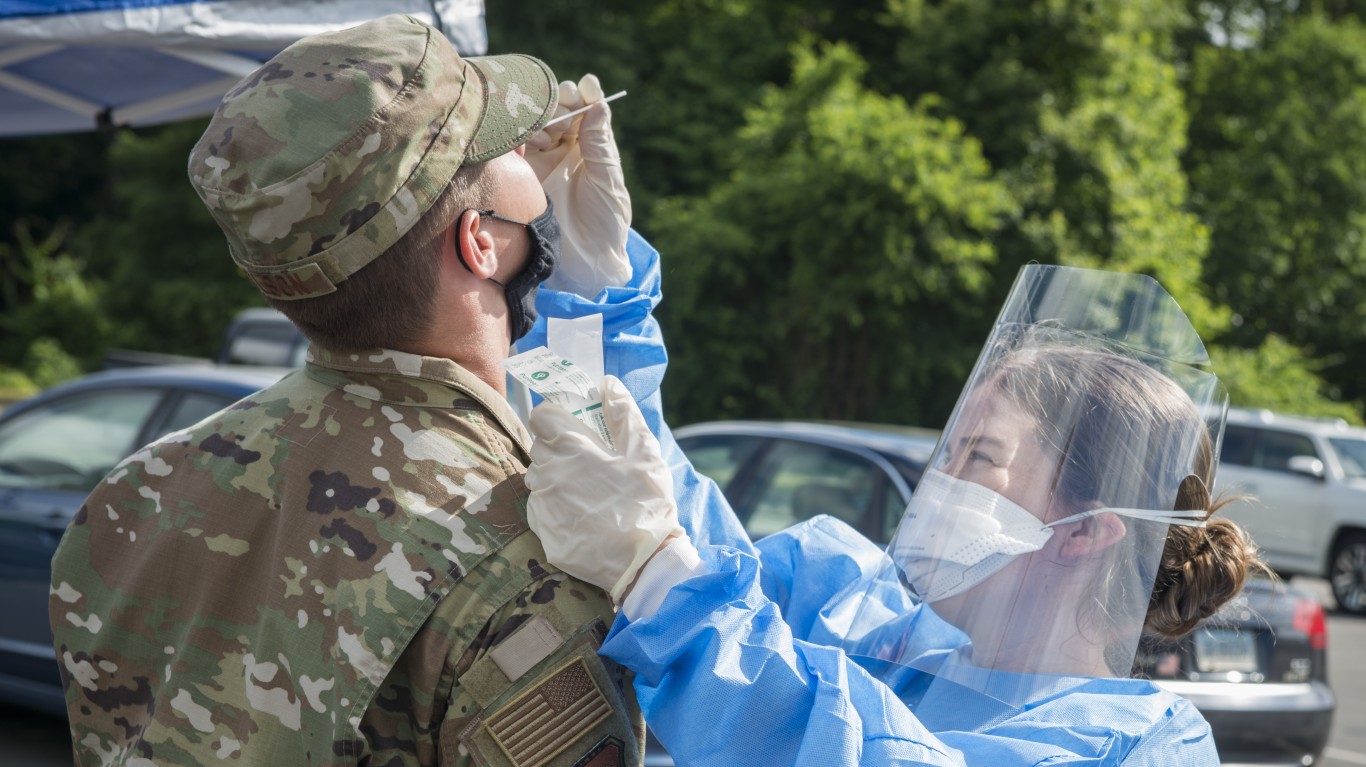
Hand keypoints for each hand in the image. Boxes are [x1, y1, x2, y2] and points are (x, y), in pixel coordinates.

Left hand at [524, 375, 680, 601]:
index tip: (575, 426)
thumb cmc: (646, 503)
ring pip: (539, 477)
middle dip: (559, 446)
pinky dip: (556, 506)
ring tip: (588, 490)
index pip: (541, 415)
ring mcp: (542, 504)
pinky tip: (583, 515)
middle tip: (590, 461)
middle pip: (540, 445)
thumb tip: (607, 383)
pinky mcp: (542, 532)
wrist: (642, 564)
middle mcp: (548, 473)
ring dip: (556, 476)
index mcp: (571, 448)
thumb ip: (623, 413)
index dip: (558, 417)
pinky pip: (541, 507)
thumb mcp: (645, 452)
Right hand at [526, 74, 631, 298]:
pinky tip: (529, 140)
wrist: (583, 263)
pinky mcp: (523, 172)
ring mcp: (543, 158)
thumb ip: (600, 144)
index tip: (586, 87)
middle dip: (559, 101)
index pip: (587, 108)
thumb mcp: (608, 183)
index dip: (585, 93)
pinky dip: (521, 135)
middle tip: (562, 105)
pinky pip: (517, 145)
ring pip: (536, 122)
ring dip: (540, 119)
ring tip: (546, 134)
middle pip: (559, 108)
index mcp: (593, 146)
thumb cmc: (605, 224)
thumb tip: (598, 104)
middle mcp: (567, 147)